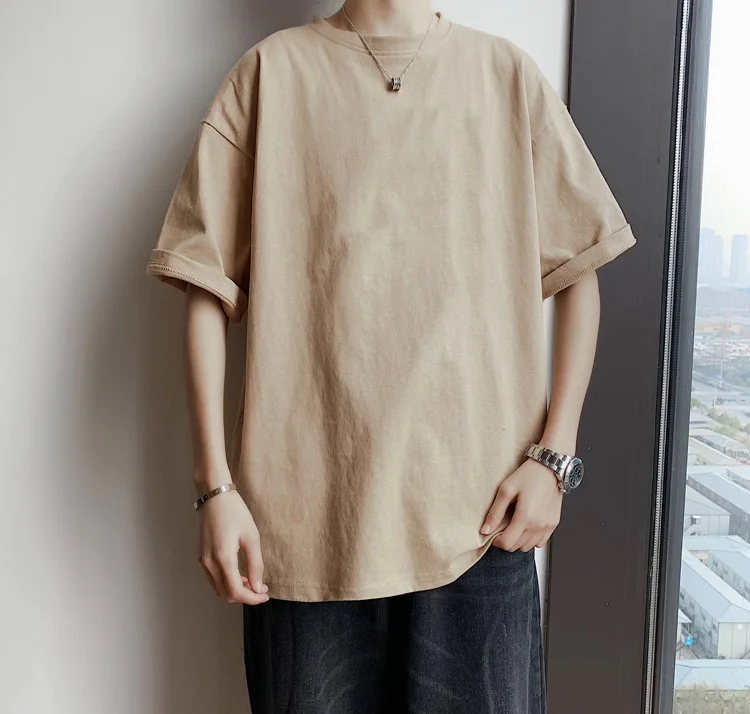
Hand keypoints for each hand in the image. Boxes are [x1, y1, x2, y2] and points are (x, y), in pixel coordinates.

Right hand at [197, 488, 269, 604]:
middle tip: (262, 589)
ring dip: (236, 591)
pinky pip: (214, 579)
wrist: (214, 496)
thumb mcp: (251, 537)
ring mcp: (203, 561)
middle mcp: (209, 563)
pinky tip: (240, 574)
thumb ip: (255, 564)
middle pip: (226, 594)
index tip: (266, 594)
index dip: (252, 598)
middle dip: (245, 596)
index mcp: (223, 558)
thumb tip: (258, 587)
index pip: (236, 592)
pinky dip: (227, 582)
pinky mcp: (202, 556)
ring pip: (218, 589)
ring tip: (253, 581)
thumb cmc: (235, 512)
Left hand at [480, 458, 562, 551]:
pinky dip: (531, 538)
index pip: (507, 543)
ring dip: (518, 540)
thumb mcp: (506, 490)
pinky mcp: (554, 524)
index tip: (492, 532)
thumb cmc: (528, 475)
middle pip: (516, 547)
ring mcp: (548, 526)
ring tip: (514, 523)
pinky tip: (526, 525)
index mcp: (525, 517)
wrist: (550, 467)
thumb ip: (495, 512)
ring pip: (528, 546)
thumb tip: (485, 530)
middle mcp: (538, 525)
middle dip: (506, 539)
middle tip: (502, 525)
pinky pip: (540, 542)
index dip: (496, 541)